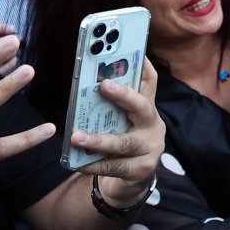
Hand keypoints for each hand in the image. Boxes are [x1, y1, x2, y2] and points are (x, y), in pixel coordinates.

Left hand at [74, 60, 163, 206]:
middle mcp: (153, 125)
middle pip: (142, 106)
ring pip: (126, 142)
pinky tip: (78, 163)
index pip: (149, 82)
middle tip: (103, 85)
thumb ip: (108, 108)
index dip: (143, 65)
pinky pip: (116, 166)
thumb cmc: (120, 144)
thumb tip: (87, 86)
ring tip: (76, 137)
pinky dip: (95, 164)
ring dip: (99, 139)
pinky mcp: (143, 169)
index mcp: (147, 108)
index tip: (134, 49)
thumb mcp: (118, 122)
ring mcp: (152, 148)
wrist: (133, 180)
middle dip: (123, 94)